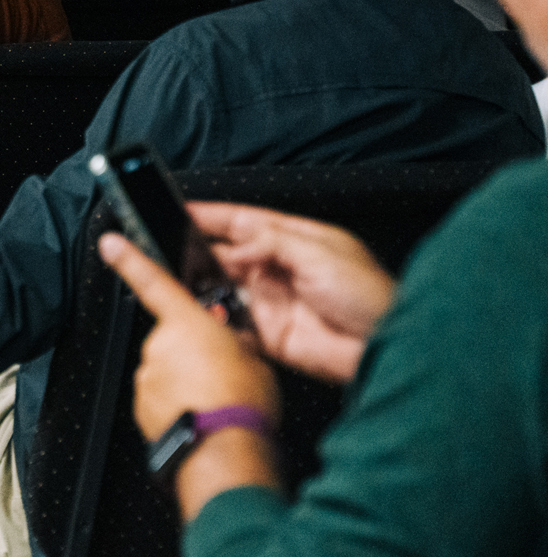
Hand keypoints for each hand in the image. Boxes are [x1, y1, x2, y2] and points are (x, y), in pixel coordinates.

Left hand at [99, 232, 279, 441]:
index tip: (109, 242)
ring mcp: (147, 377)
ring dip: (184, 381)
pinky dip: (176, 404)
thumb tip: (230, 341)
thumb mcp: (254, 358)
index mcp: (186, 323)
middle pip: (170, 339)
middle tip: (220, 373)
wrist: (224, 451)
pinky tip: (200, 416)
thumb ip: (234, 340)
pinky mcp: (141, 407)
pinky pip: (158, 399)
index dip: (129, 258)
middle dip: (190, 352)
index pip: (153, 281)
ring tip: (213, 400)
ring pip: (164, 371)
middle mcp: (159, 345)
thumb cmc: (243, 402)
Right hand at [188, 202, 394, 384]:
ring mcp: (270, 300)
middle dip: (199, 248)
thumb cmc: (369, 296)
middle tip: (175, 246)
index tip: (181, 209)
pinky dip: (215, 317)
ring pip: (223, 286)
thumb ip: (270, 242)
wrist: (381, 347)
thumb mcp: (319, 252)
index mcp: (294, 240)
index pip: (242, 221)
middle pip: (227, 252)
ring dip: (204, 283)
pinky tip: (205, 310)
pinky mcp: (266, 332)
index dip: (212, 215)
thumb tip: (232, 246)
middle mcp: (278, 268)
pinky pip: (231, 322)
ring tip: (185, 278)